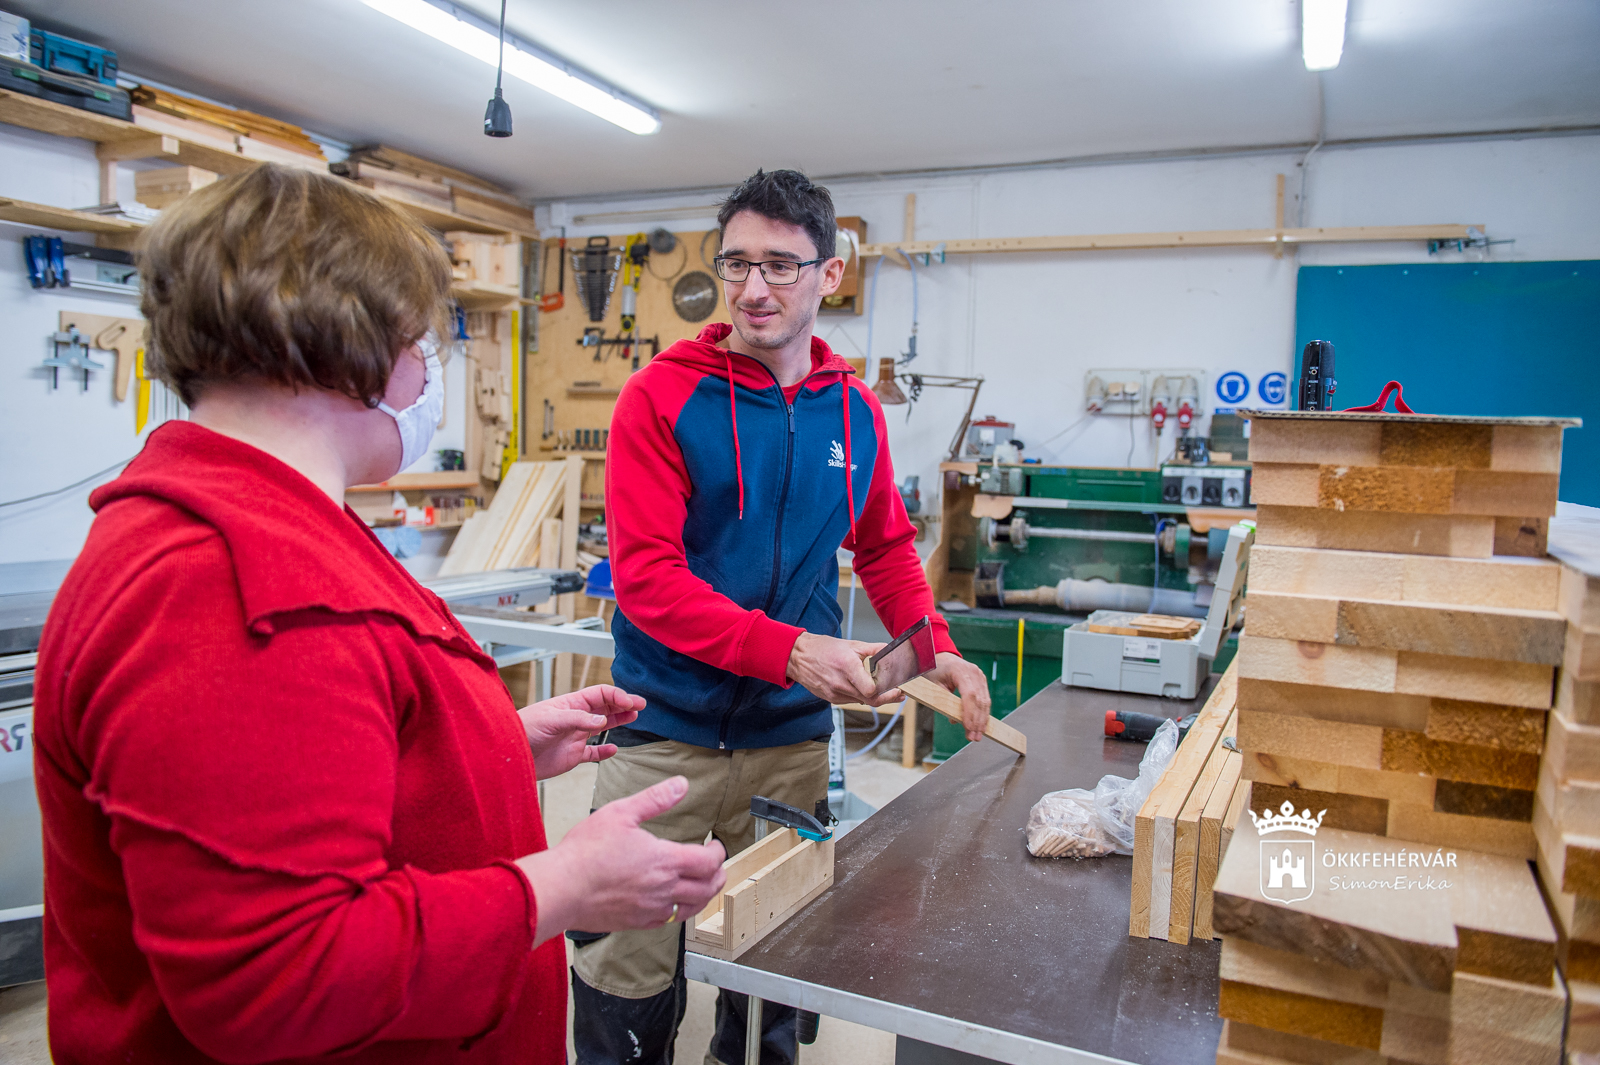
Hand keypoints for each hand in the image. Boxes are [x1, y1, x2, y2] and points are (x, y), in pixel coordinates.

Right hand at [516, 775, 726, 947]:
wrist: (561, 889)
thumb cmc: (585, 853)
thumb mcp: (621, 813)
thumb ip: (655, 799)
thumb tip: (680, 785)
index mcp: (664, 861)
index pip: (708, 862)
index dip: (718, 853)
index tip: (716, 845)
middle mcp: (663, 889)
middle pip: (708, 888)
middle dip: (718, 875)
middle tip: (717, 866)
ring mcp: (651, 909)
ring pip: (691, 908)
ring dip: (703, 895)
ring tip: (702, 885)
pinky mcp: (636, 923)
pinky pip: (668, 921)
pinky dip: (678, 910)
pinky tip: (672, 902)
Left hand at [518, 685, 643, 779]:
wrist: (510, 756)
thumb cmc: (523, 730)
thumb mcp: (551, 720)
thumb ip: (578, 719)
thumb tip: (602, 719)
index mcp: (570, 704)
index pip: (600, 694)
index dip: (617, 696)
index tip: (631, 702)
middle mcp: (575, 719)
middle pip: (605, 707)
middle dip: (623, 704)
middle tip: (641, 705)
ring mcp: (574, 737)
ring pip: (602, 727)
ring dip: (618, 721)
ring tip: (633, 718)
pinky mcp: (571, 755)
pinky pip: (592, 753)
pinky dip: (604, 752)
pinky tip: (613, 749)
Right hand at [786, 632, 898, 705]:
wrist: (799, 657)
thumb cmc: (823, 649)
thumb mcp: (852, 644)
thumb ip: (874, 649)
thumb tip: (890, 651)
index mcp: (848, 667)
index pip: (871, 690)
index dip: (886, 692)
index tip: (897, 688)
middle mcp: (841, 683)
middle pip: (870, 700)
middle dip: (887, 698)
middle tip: (898, 694)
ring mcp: (835, 694)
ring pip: (861, 702)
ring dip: (873, 697)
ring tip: (882, 688)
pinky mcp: (831, 699)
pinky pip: (851, 701)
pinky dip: (859, 696)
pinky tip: (861, 687)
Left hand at [927, 651, 991, 741]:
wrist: (942, 657)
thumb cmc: (935, 670)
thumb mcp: (934, 685)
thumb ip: (944, 701)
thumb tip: (954, 720)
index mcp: (961, 670)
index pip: (969, 694)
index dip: (970, 713)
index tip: (968, 728)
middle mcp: (974, 672)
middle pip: (979, 700)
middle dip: (977, 721)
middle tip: (973, 737)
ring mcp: (980, 676)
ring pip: (985, 701)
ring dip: (982, 720)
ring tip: (977, 736)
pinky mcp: (982, 681)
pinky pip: (985, 700)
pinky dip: (983, 714)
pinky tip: (981, 726)